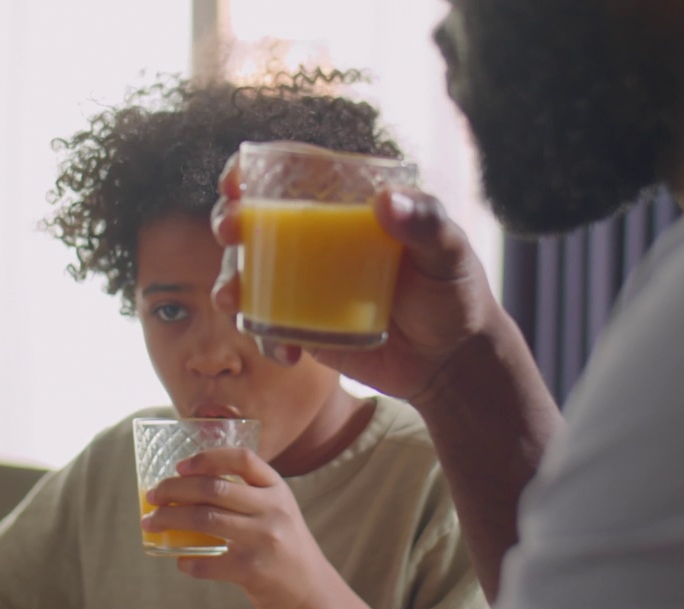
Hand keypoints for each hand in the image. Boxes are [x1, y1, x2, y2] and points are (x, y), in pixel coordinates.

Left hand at [140, 447, 335, 608]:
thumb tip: (187, 487)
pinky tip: (180, 560)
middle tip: (154, 496)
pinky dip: (187, 561)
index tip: (180, 466)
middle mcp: (272, 510)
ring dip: (169, 520)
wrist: (311, 590)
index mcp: (277, 489)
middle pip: (213, 488)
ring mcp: (263, 540)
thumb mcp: (277, 510)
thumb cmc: (284, 545)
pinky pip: (208, 562)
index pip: (242, 459)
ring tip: (151, 523)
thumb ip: (246, 495)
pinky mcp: (252, 570)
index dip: (207, 458)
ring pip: (204, 519)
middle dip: (174, 489)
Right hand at [211, 149, 500, 405]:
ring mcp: (304, 285)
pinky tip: (288, 354)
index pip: (289, 176)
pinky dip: (266, 340)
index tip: (235, 181)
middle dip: (228, 221)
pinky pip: (269, 330)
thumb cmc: (455, 292)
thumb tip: (387, 200)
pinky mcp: (304, 328)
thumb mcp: (450, 252)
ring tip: (232, 301)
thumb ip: (427, 223)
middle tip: (230, 231)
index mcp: (344, 207)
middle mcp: (316, 241)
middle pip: (254, 221)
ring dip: (229, 284)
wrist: (452, 360)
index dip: (250, 172)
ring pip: (249, 276)